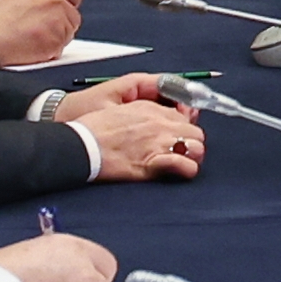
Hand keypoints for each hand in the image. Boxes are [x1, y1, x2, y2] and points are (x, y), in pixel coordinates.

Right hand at [0, 0, 87, 65]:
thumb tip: (61, 2)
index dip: (69, 4)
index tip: (64, 11)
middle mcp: (55, 1)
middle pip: (74, 16)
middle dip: (62, 25)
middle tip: (42, 30)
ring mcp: (58, 21)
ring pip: (69, 34)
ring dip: (56, 39)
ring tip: (34, 38)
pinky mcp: (56, 41)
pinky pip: (61, 49)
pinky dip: (50, 51)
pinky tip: (33, 47)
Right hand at [59, 97, 205, 183]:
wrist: (82, 144)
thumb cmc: (95, 130)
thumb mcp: (120, 110)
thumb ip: (142, 112)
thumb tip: (154, 121)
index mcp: (151, 109)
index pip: (183, 116)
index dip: (182, 129)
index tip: (177, 136)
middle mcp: (160, 123)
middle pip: (195, 131)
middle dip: (191, 142)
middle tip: (180, 152)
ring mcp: (159, 142)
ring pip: (197, 147)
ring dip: (192, 155)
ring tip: (181, 162)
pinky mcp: (154, 162)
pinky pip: (186, 166)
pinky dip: (187, 170)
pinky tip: (180, 172)